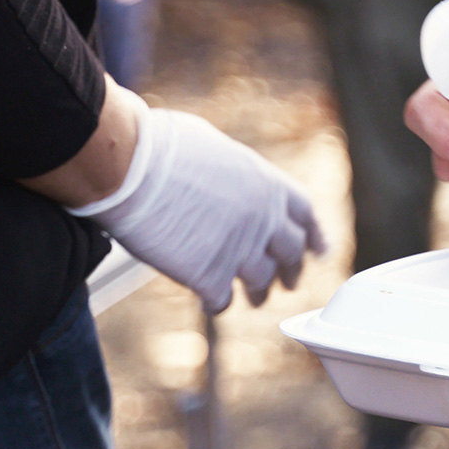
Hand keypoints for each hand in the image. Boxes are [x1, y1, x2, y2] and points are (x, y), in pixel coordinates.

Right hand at [68, 86, 325, 312]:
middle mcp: (263, 220)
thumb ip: (233, 172)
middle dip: (291, 270)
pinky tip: (209, 301)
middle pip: (291, 254)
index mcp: (268, 185)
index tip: (319, 251)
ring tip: (253, 298)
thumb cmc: (161, 145)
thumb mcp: (214, 146)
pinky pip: (222, 300)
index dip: (313, 235)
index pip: (304, 215)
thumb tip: (226, 177)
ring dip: (258, 293)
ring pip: (261, 283)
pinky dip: (217, 303)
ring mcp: (240, 251)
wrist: (129, 168)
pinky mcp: (209, 276)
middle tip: (289, 282)